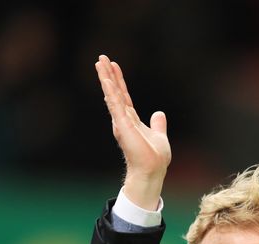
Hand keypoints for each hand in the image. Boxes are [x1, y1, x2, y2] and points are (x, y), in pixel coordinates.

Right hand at [95, 55, 169, 210]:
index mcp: (131, 120)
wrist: (152, 170)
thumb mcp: (159, 135)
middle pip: (114, 92)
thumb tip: (159, 114)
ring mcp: (121, 122)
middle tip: (101, 58)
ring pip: (111, 95)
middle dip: (108, 75)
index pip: (123, 96)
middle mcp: (123, 119)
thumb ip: (158, 124)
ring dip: (106, 78)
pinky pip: (115, 105)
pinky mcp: (122, 126)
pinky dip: (110, 92)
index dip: (118, 80)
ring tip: (99, 62)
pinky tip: (106, 80)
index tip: (114, 65)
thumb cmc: (154, 158)